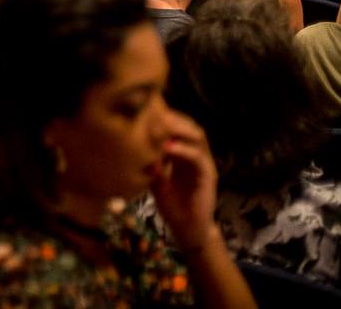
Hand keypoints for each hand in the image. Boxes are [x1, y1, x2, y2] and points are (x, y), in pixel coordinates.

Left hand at [150, 110, 217, 250]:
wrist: (188, 229)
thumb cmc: (172, 205)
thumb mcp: (154, 180)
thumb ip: (148, 163)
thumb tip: (132, 146)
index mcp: (182, 152)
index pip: (175, 126)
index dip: (163, 116)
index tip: (144, 110)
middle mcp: (194, 153)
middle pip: (187, 124)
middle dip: (170, 117)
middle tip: (151, 113)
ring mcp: (204, 163)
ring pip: (197, 135)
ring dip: (178, 128)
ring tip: (158, 126)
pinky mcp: (209, 175)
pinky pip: (198, 157)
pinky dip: (184, 149)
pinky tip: (168, 147)